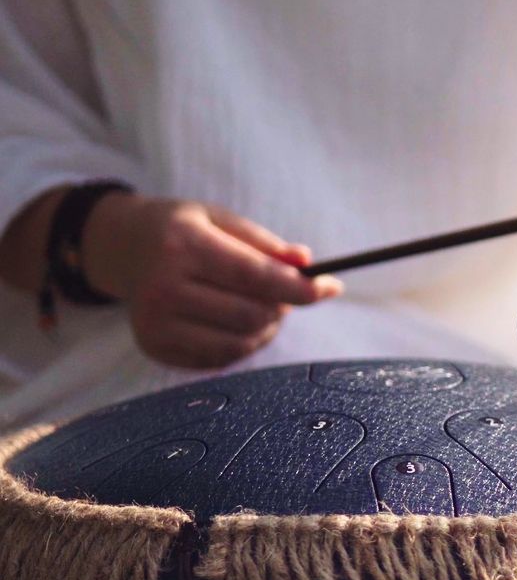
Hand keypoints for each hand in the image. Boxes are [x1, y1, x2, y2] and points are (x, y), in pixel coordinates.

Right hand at [81, 194, 341, 368]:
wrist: (124, 248)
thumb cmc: (182, 231)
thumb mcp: (220, 220)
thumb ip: (265, 243)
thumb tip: (306, 261)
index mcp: (182, 246)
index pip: (254, 276)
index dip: (298, 288)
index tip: (330, 287)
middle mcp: (162, 288)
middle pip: (251, 315)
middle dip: (282, 307)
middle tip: (283, 293)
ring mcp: (154, 323)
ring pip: (241, 343)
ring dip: (266, 329)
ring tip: (261, 307)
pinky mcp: (155, 347)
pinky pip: (221, 359)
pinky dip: (243, 343)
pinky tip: (234, 321)